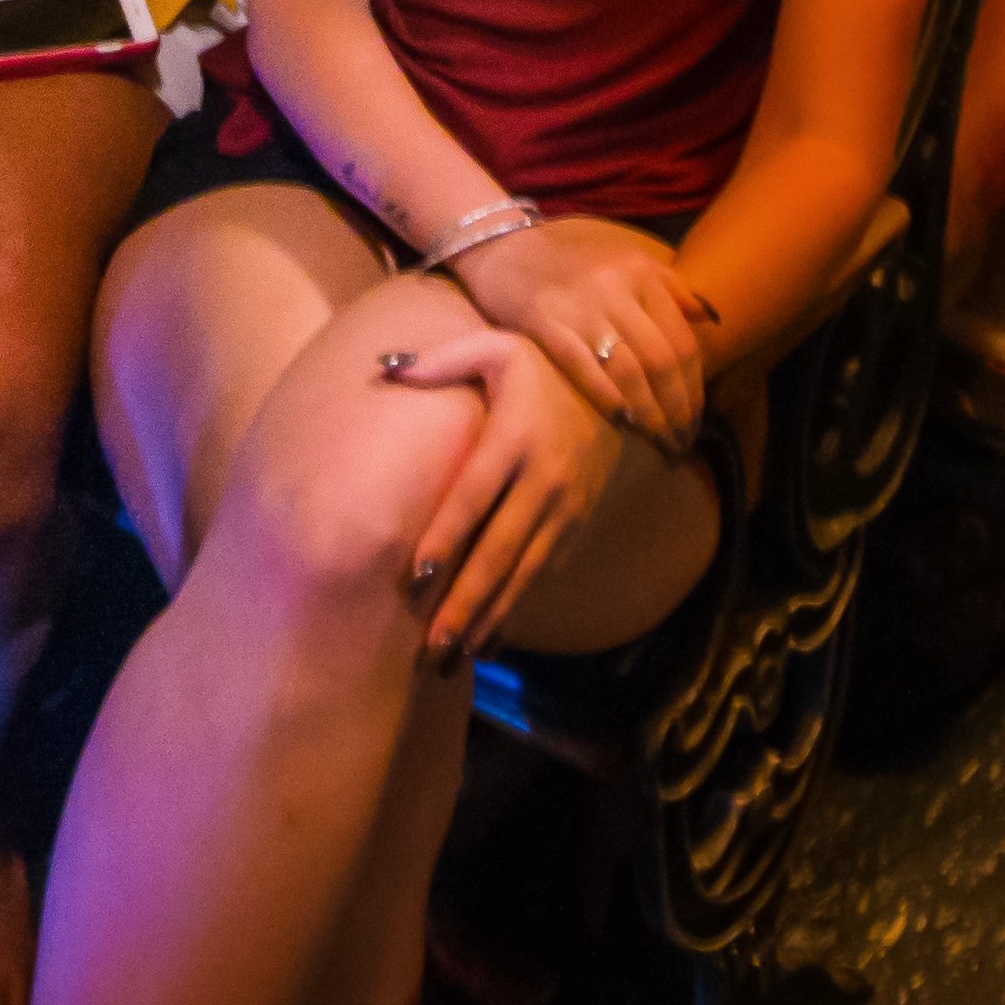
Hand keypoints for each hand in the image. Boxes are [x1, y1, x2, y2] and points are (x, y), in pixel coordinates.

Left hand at [373, 318, 636, 663]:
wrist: (620, 380)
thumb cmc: (538, 365)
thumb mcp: (492, 348)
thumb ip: (437, 360)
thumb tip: (383, 367)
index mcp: (515, 437)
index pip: (473, 496)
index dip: (446, 538)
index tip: (416, 579)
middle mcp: (544, 479)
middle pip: (500, 550)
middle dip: (466, 602)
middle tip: (432, 646)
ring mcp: (567, 506)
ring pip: (525, 573)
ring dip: (490, 617)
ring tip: (455, 657)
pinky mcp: (579, 522)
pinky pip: (544, 574)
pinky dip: (516, 609)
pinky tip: (489, 640)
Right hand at [444, 212, 711, 461]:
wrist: (505, 251)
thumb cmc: (571, 266)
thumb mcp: (627, 263)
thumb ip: (670, 287)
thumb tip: (709, 319)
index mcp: (641, 273)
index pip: (682, 340)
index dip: (694, 385)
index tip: (697, 415)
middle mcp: (616, 288)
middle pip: (660, 360)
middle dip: (677, 407)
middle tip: (683, 438)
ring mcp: (580, 307)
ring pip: (629, 371)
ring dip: (648, 413)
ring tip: (659, 439)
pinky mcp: (546, 325)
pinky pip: (585, 370)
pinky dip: (608, 400)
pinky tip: (622, 421)